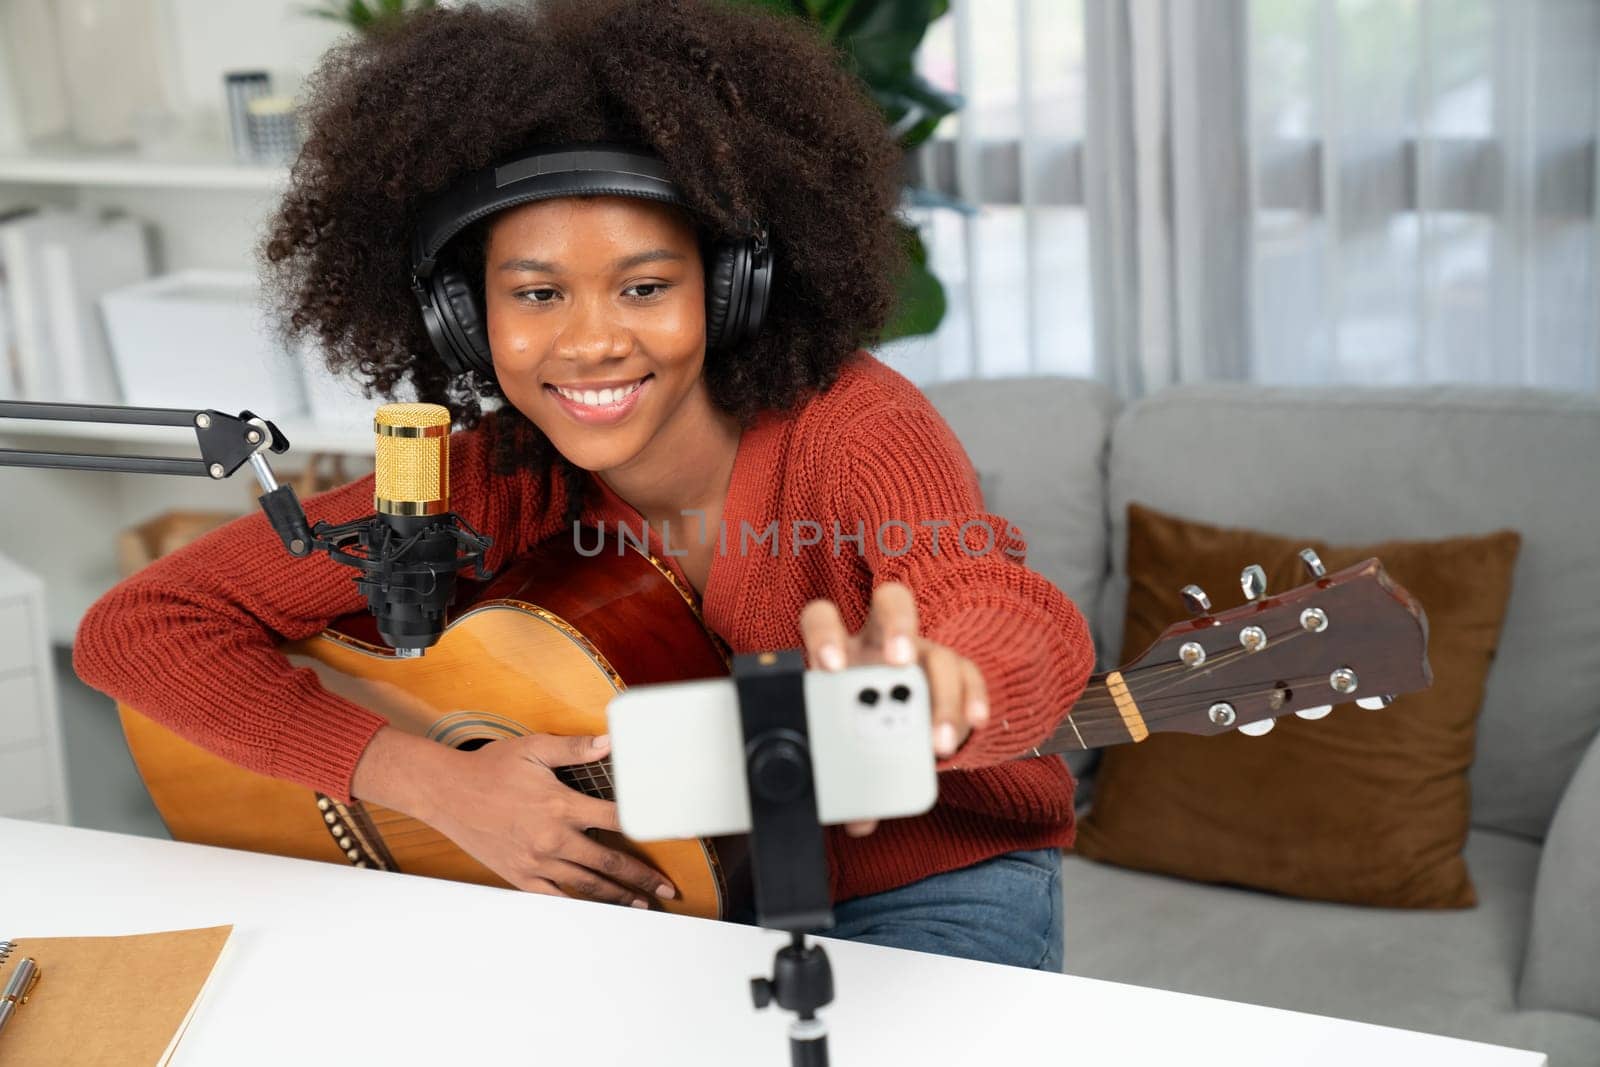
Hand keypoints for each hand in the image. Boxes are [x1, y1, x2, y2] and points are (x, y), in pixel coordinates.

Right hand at [422, 732, 678, 907]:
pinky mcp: (520, 875)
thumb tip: (611, 741)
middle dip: (642, 878)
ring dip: (617, 896)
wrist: (447, 793)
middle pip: (609, 862)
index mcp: (561, 805)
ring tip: (641, 906)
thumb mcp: (534, 749)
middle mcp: (552, 838)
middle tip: (666, 891)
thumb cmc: (491, 768)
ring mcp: (536, 861)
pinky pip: (556, 896)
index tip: (679, 835)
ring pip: (586, 885)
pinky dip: (579, 904)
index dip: (651, 825)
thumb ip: (575, 748)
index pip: (618, 819)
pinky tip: (597, 909)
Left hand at [799, 581, 989, 837]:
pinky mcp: (956, 672)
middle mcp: (882, 640)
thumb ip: (846, 780)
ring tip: (937, 741)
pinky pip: (971, 676)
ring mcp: (923, 652)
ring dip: (941, 696)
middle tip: (898, 663)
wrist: (893, 730)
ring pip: (939, 654)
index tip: (830, 667)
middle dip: (898, 628)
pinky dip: (972, 701)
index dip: (825, 635)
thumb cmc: (859, 732)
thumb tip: (858, 819)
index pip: (824, 618)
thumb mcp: (845, 749)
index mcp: (841, 650)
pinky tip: (974, 723)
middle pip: (891, 604)